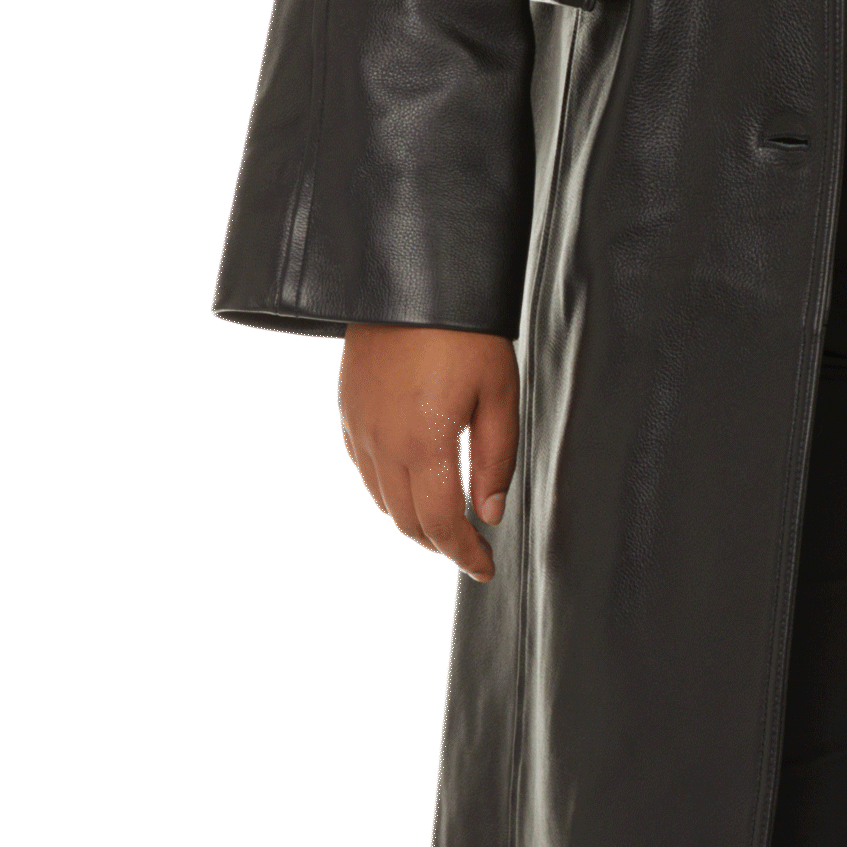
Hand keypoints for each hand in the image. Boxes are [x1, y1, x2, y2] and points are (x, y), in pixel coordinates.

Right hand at [338, 325, 518, 584]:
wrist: (413, 280)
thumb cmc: (465, 332)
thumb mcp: (498, 394)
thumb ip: (496, 460)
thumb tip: (490, 512)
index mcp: (424, 443)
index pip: (442, 524)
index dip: (465, 554)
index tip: (485, 567)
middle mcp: (383, 443)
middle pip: (408, 522)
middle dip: (441, 545)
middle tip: (470, 550)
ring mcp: (360, 428)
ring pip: (383, 501)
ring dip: (415, 521)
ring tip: (447, 522)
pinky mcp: (348, 411)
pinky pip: (365, 471)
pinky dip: (389, 492)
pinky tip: (413, 486)